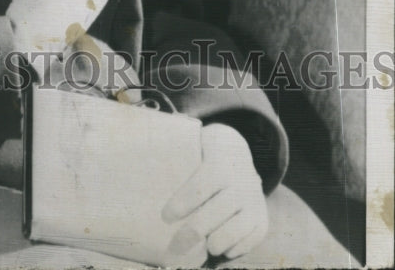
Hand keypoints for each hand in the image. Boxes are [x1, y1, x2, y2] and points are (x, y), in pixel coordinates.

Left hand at [162, 122, 267, 260]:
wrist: (237, 152)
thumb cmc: (201, 154)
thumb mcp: (189, 145)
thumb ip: (169, 155)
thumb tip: (133, 162)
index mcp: (221, 164)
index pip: (201, 185)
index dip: (182, 203)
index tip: (164, 216)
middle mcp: (240, 183)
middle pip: (213, 215)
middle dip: (191, 233)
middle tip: (174, 245)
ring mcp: (254, 204)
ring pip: (231, 234)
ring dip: (212, 244)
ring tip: (201, 245)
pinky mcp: (262, 222)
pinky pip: (245, 245)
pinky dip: (230, 250)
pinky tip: (219, 247)